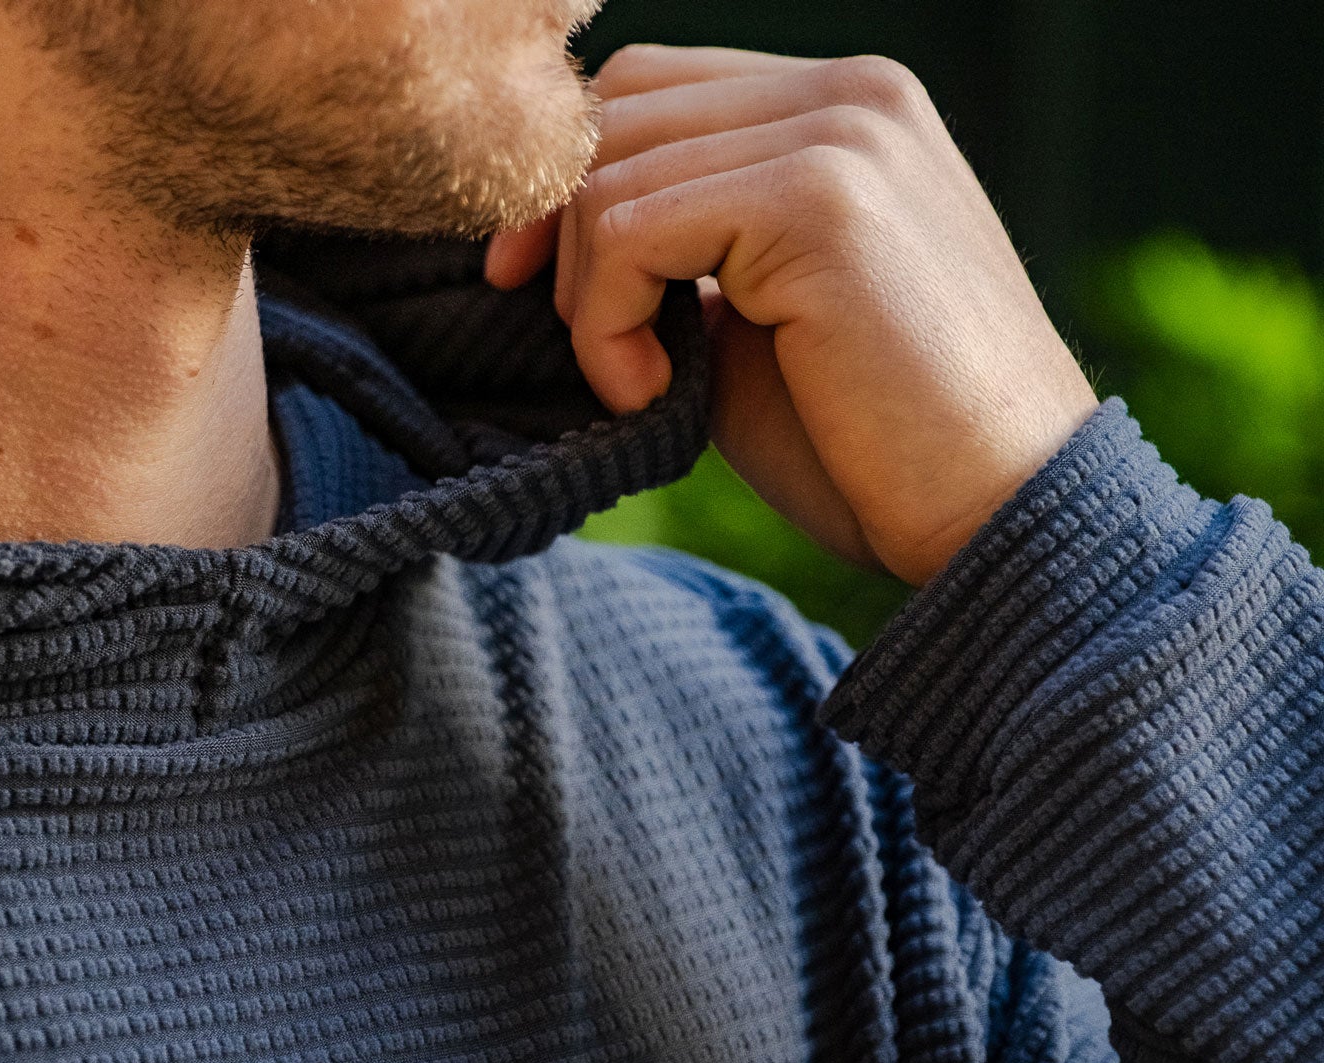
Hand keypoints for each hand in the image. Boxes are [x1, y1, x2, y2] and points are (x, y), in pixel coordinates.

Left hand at [487, 45, 1100, 585]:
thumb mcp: (751, 314)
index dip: (566, 181)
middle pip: (615, 112)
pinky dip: (605, 326)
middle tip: (591, 347)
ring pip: (608, 175)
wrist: (998, 514)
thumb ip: (676, 244)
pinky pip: (629, 232)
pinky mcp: (819, 199)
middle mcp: (850, 93)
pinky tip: (650, 394)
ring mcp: (841, 135)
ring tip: (640, 385)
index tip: (528, 281)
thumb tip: (538, 228)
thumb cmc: (872, 439)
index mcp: (843, 107)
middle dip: (560, 234)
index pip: (646, 86)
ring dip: (587, 299)